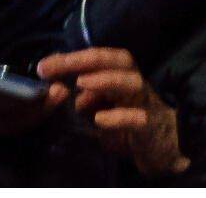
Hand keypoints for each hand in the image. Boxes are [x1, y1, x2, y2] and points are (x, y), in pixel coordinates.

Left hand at [41, 47, 187, 176]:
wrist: (162, 148)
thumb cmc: (128, 122)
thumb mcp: (101, 107)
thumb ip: (82, 96)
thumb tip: (60, 87)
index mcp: (123, 76)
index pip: (100, 58)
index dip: (72, 58)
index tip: (43, 67)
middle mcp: (135, 84)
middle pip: (120, 60)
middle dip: (87, 60)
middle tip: (59, 66)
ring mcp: (145, 103)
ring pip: (132, 83)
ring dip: (106, 80)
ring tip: (81, 84)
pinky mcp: (150, 127)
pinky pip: (138, 118)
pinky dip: (119, 116)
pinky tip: (100, 119)